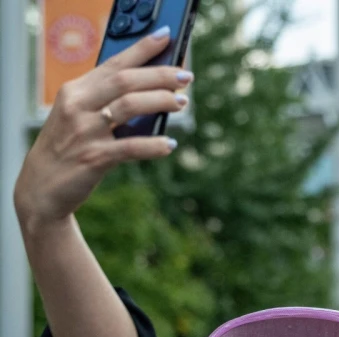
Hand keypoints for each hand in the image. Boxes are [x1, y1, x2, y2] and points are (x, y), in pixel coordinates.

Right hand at [14, 28, 190, 228]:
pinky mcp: (94, 158)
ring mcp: (85, 131)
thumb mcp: (79, 115)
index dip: (142, 49)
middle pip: (125, 81)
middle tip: (186, 77)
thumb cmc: (68, 146)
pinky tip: (170, 144)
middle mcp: (78, 105)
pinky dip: (153, 145)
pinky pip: (130, 147)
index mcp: (76, 90)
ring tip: (182, 103)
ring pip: (129, 106)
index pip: (113, 63)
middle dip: (160, 75)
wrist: (41, 186)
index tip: (166, 37)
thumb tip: (152, 90)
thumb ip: (107, 100)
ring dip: (160, 101)